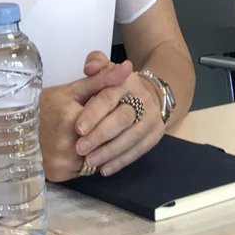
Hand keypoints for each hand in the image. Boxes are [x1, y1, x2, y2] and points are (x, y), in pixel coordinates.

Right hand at [39, 57, 133, 181]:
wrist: (14, 126)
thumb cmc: (46, 104)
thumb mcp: (74, 89)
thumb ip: (103, 80)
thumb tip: (129, 67)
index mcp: (72, 120)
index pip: (110, 122)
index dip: (114, 116)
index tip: (116, 111)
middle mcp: (67, 145)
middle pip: (104, 142)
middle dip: (109, 134)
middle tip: (108, 125)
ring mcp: (61, 163)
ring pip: (96, 158)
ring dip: (99, 150)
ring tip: (95, 137)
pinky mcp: (58, 175)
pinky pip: (84, 170)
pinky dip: (86, 160)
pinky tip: (82, 149)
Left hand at [72, 52, 165, 176]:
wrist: (148, 95)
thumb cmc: (116, 87)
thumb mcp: (106, 71)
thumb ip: (96, 66)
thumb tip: (90, 66)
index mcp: (126, 82)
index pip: (110, 97)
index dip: (94, 113)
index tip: (78, 129)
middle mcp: (143, 99)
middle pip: (122, 119)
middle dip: (100, 135)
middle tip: (80, 149)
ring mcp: (152, 118)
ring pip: (132, 137)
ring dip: (110, 152)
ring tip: (90, 162)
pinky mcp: (156, 134)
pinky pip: (139, 150)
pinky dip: (121, 161)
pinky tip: (105, 169)